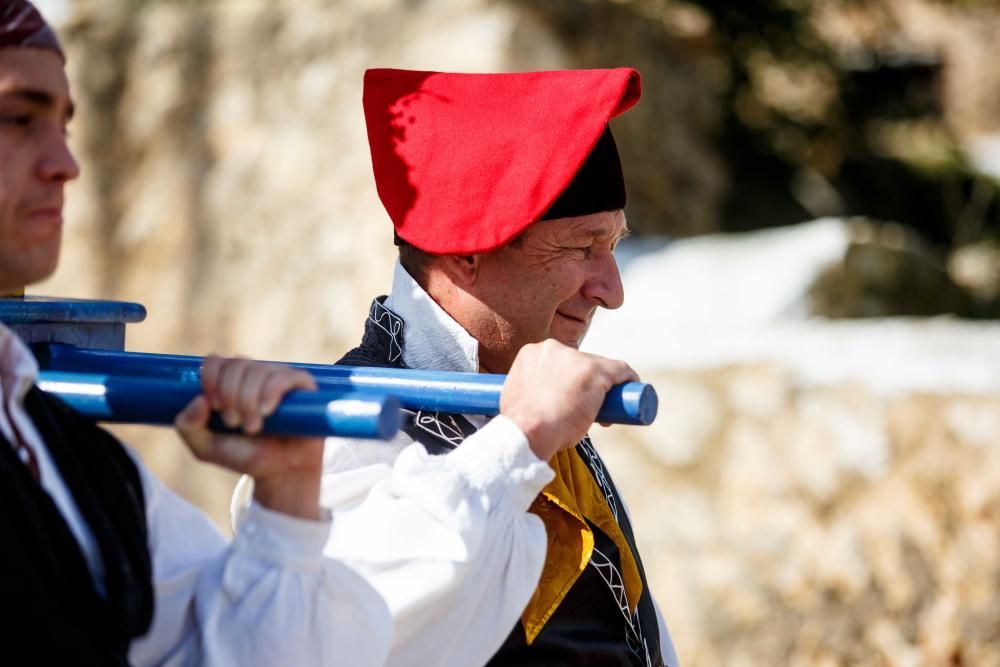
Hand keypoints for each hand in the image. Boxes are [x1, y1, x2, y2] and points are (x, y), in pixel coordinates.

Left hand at [174, 355, 324, 519]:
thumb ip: (188, 425)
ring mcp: (279, 377)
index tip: (214, 407)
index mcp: (230, 381)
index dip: (211, 380)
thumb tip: (199, 399)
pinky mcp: (302, 386)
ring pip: (258, 370)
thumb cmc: (244, 455)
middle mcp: (254, 374)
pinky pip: (284, 376)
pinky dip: (271, 392)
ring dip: (249, 400)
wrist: (279, 472)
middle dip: (230, 395)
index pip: (216, 361)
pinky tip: (266, 411)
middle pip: (236, 364)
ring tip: (253, 426)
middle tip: (235, 423)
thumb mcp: (204, 447)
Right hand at [500, 339, 638, 460]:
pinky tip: (631, 390)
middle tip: (584, 410)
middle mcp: (553, 348)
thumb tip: (538, 406)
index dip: (567, 381)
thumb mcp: (518, 399)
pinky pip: (620, 370)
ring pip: (598, 368)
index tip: (570, 400)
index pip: (559, 363)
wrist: (527, 432)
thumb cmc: (521, 425)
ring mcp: (576, 359)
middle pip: (579, 363)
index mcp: (532, 353)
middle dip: (584, 384)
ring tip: (599, 414)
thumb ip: (529, 394)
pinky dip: (628, 380)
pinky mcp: (596, 371)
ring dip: (602, 388)